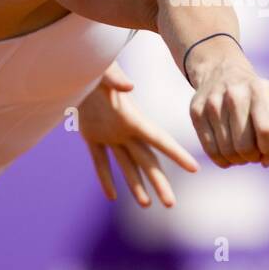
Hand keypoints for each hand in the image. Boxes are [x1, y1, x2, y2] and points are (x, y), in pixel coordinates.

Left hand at [78, 61, 198, 207]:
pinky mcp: (91, 135)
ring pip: (127, 165)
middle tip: (171, 205)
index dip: (176, 154)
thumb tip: (129, 86)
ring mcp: (109, 133)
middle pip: (147, 160)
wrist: (73, 66)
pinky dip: (105, 178)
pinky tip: (112, 196)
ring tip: (146, 206)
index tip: (195, 168)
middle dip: (160, 183)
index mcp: (132, 117)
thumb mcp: (103, 70)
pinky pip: (100, 162)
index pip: (159, 139)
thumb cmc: (92, 63)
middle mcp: (125, 129)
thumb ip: (115, 77)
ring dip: (136, 185)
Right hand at [189, 59, 268, 168]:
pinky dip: (222, 160)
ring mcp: (212, 104)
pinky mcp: (196, 113)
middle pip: (244, 145)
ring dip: (238, 160)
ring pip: (226, 151)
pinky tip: (228, 155)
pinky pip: (210, 150)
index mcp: (258, 91)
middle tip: (255, 155)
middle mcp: (234, 95)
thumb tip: (266, 162)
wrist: (220, 71)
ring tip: (242, 154)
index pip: (266, 130)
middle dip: (253, 157)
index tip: (268, 150)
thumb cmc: (254, 95)